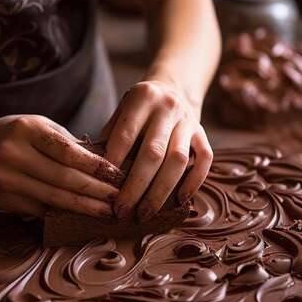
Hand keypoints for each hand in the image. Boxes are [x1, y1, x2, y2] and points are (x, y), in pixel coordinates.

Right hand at [0, 115, 122, 217]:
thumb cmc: (10, 134)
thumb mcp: (35, 125)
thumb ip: (66, 141)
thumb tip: (104, 160)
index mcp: (27, 130)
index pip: (68, 151)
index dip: (96, 166)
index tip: (118, 174)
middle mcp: (15, 155)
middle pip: (64, 178)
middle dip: (97, 190)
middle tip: (120, 197)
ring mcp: (7, 181)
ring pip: (54, 199)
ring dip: (85, 207)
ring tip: (108, 211)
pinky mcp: (5, 202)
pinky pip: (41, 209)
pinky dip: (64, 212)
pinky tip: (83, 215)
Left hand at [101, 80, 212, 221]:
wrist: (172, 88)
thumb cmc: (138, 108)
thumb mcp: (121, 110)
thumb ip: (111, 134)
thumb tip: (96, 171)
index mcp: (142, 97)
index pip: (125, 134)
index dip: (114, 162)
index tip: (102, 186)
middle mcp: (168, 107)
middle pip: (153, 153)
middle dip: (136, 186)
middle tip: (122, 211)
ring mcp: (188, 121)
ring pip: (178, 160)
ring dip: (160, 191)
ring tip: (145, 213)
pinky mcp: (202, 133)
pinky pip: (205, 159)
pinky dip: (194, 182)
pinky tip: (179, 200)